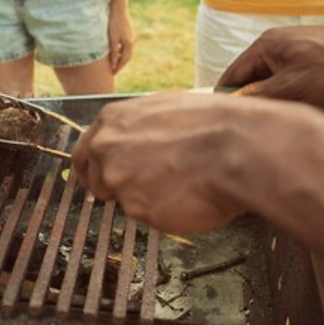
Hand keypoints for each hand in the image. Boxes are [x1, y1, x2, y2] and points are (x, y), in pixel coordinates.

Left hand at [73, 93, 260, 233]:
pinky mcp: (136, 209)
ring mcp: (119, 179)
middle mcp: (107, 148)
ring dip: (146, 198)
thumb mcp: (168, 108)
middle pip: (98, 180)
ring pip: (125, 200)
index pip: (85, 152)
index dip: (94, 169)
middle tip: (148, 187)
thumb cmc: (215, 125)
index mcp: (113, 120)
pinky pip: (147, 216)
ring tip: (181, 183)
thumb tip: (137, 141)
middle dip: (117, 187)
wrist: (238, 148)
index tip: (100, 179)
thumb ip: (139, 128)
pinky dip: (165, 211)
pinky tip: (187, 195)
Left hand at [108, 4, 134, 73]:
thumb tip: (113, 64)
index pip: (124, 60)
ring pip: (126, 50)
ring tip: (113, 62)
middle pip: (127, 56)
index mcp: (129, 44)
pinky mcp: (128, 31)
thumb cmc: (114, 23)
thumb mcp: (112, 39)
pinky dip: (120, 50)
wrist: (119, 7)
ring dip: (120, 57)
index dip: (119, 67)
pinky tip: (114, 50)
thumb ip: (113, 52)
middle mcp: (132, 40)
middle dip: (120, 64)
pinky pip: (125, 44)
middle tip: (113, 70)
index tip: (112, 73)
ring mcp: (131, 35)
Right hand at [218, 24, 323, 115]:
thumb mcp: (290, 90)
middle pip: (263, 91)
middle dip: (283, 108)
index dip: (233, 102)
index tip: (239, 125)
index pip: (232, 78)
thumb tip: (229, 107)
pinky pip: (313, 97)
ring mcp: (305, 60)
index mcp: (266, 47)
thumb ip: (255, 99)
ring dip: (308, 109)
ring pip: (291, 98)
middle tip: (301, 112)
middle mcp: (282, 51)